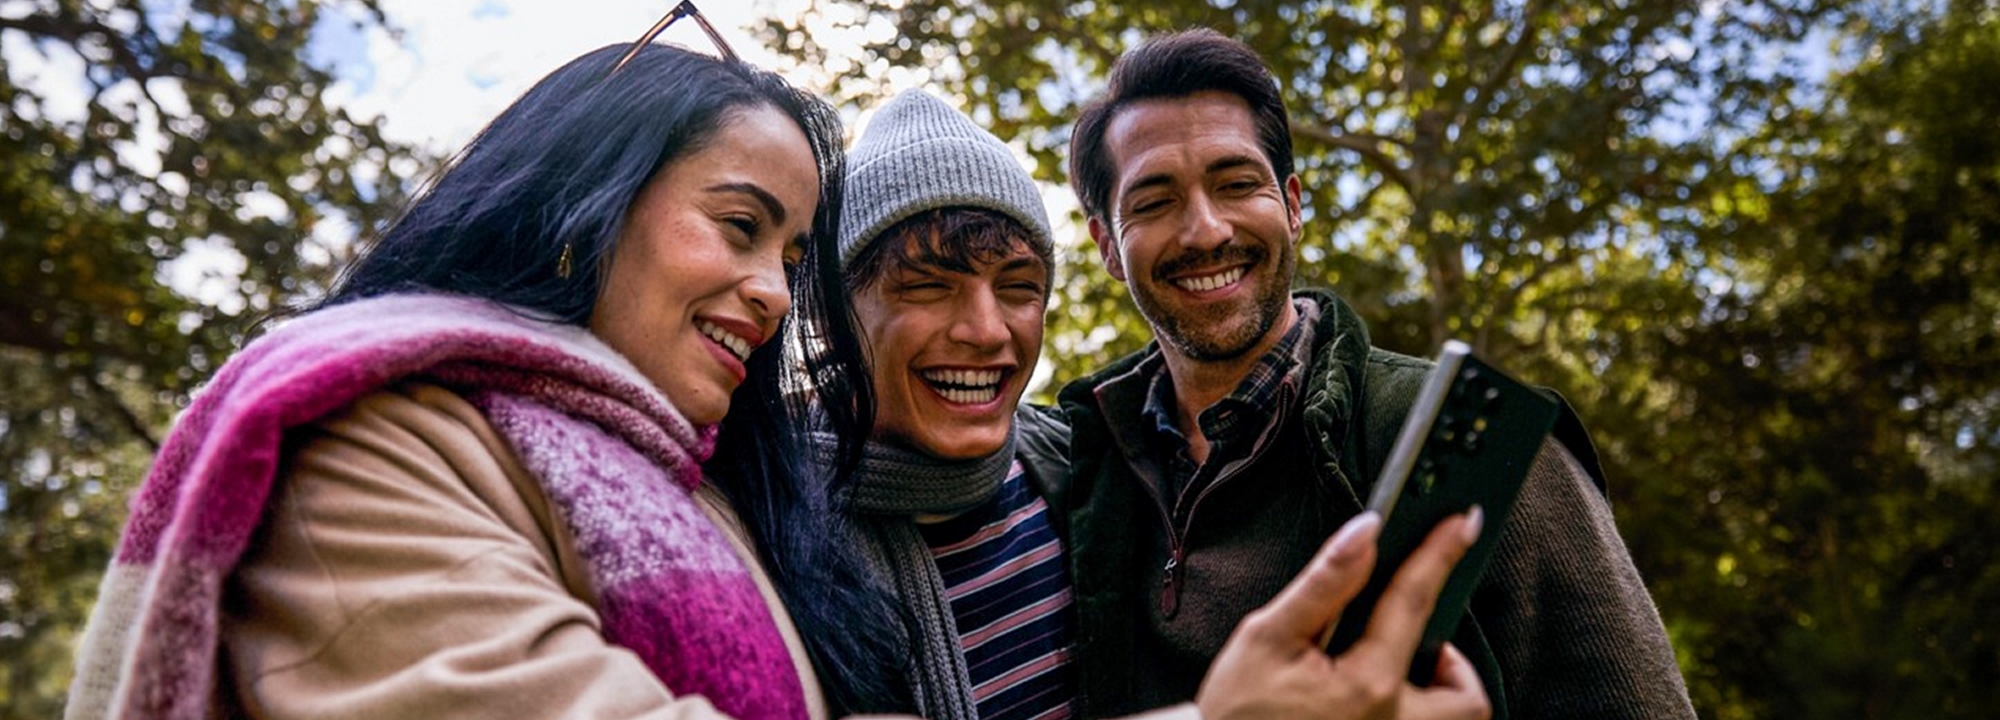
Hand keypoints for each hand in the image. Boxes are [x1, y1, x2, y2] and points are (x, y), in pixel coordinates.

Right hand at [1193, 509, 1490, 719]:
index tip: (1464, 522)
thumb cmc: (1236, 711)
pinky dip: (1414, 714)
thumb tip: (1365, 533)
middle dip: (1456, 664)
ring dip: (1441, 694)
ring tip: (1399, 673)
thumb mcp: (1267, 636)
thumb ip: (1324, 583)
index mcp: (1367, 685)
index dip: (1441, 554)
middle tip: (1423, 643)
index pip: (1415, 603)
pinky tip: (1376, 702)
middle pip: (1467, 698)